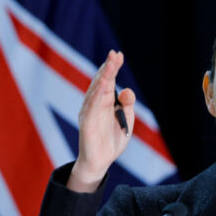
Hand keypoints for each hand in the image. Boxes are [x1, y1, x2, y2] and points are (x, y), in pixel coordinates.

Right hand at [67, 50, 135, 191]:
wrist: (101, 161)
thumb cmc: (112, 140)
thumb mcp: (126, 120)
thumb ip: (128, 105)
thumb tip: (127, 90)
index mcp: (106, 102)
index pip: (109, 80)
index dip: (113, 67)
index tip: (118, 54)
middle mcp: (96, 103)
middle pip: (102, 81)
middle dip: (108, 67)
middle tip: (114, 53)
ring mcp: (89, 112)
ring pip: (96, 90)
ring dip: (103, 76)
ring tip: (110, 64)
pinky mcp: (87, 122)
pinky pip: (92, 105)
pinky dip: (97, 93)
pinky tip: (102, 83)